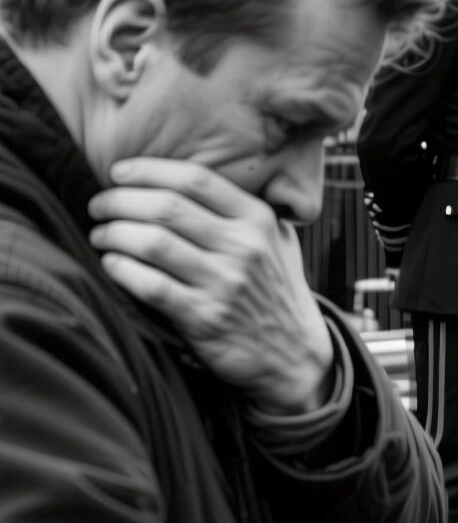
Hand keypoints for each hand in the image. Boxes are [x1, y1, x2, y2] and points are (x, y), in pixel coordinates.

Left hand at [88, 158, 331, 413]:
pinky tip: (110, 264)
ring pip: (153, 243)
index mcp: (258, 220)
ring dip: (114, 234)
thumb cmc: (274, 289)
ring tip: (100, 234)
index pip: (196, 179)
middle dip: (120, 201)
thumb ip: (244, 210)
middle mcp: (244, 247)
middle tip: (99, 205)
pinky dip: (122, 271)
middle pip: (167, 207)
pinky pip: (151, 286)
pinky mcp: (204, 317)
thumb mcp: (277, 240)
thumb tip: (185, 180)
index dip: (149, 170)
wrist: (292, 352)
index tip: (118, 173)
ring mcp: (225, 283)